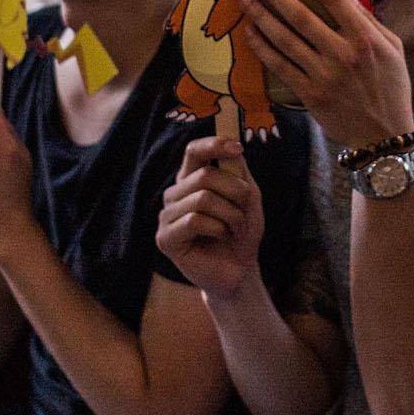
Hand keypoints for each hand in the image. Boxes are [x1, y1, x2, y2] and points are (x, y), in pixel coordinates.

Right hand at [156, 136, 264, 298]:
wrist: (240, 270)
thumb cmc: (241, 232)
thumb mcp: (248, 197)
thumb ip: (239, 172)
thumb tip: (231, 147)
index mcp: (191, 179)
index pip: (194, 151)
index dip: (214, 144)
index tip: (237, 147)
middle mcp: (175, 194)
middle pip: (204, 176)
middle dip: (234, 191)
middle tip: (244, 209)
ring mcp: (167, 215)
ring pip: (202, 199)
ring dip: (230, 214)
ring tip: (235, 228)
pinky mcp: (165, 238)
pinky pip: (194, 221)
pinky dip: (218, 228)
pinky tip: (222, 237)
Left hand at [240, 0, 412, 148]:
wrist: (384, 136)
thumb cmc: (390, 87)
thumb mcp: (392, 48)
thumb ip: (368, 20)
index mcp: (365, 38)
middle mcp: (343, 54)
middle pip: (300, 15)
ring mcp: (324, 75)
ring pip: (284, 39)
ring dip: (260, 15)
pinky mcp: (310, 94)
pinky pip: (279, 66)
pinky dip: (262, 47)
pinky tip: (250, 31)